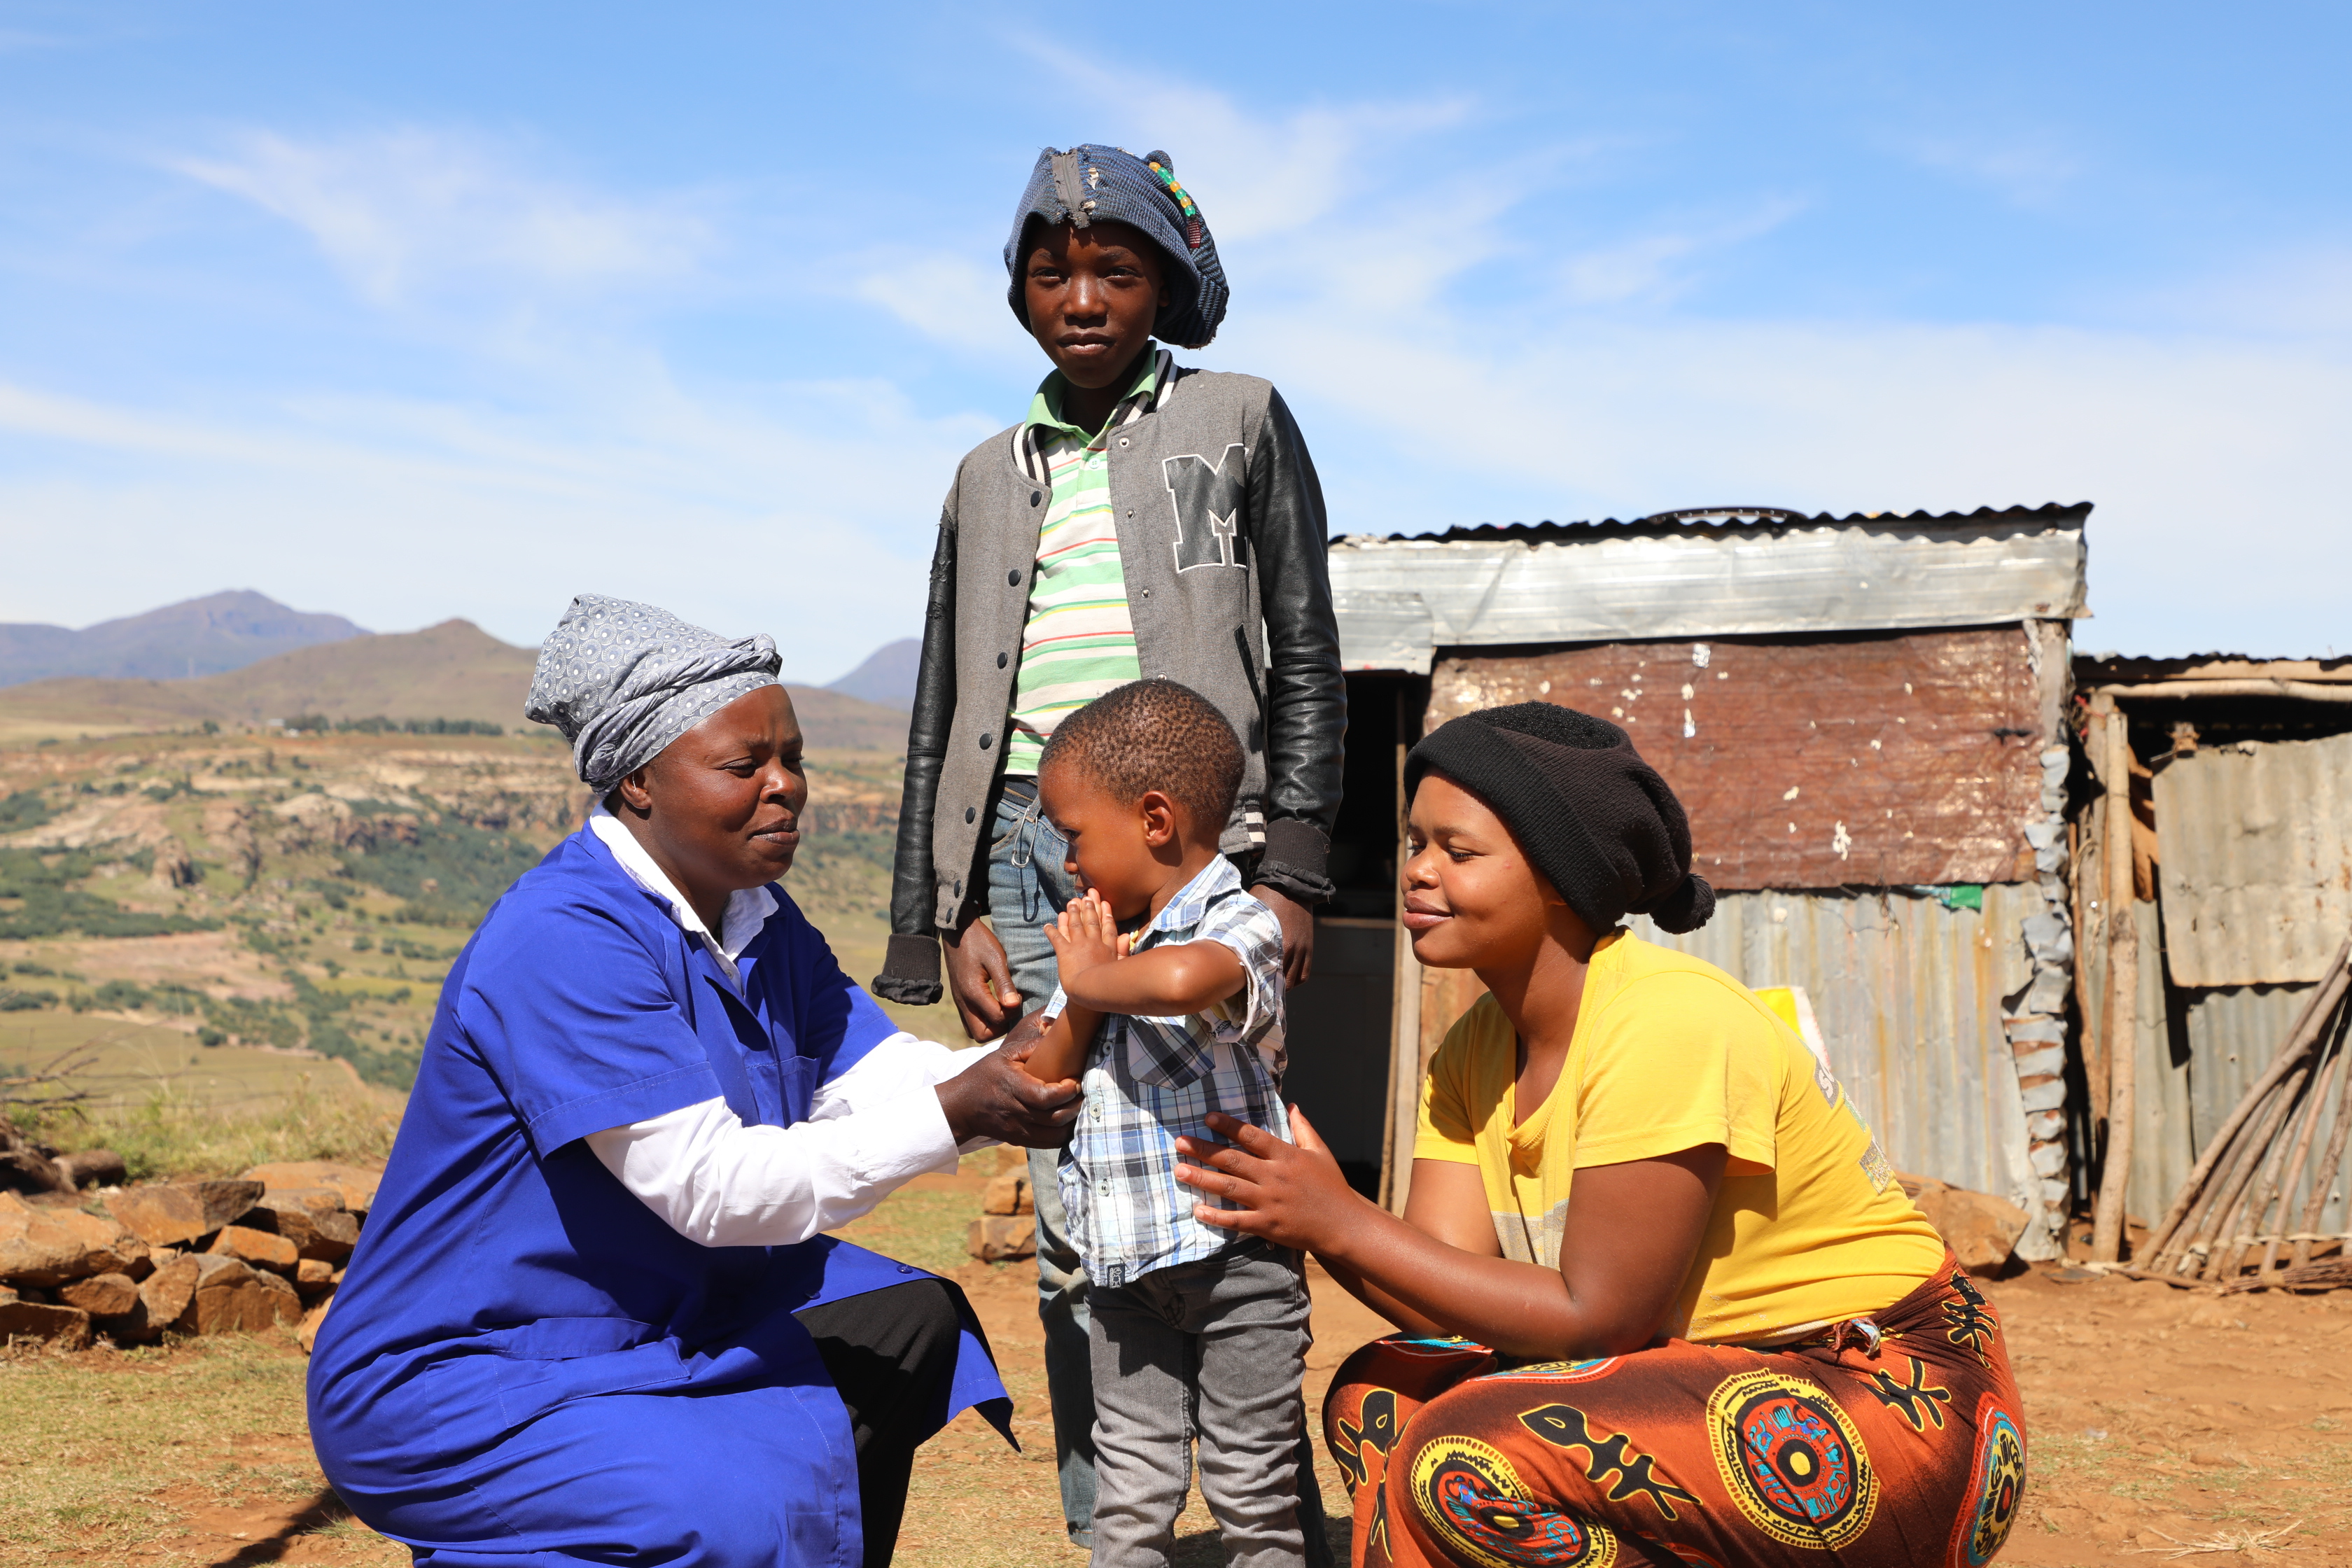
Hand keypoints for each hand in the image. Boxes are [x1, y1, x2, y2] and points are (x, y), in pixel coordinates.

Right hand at [934, 1032, 1080, 1146]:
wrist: (962, 1106)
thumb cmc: (985, 1075)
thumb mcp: (1004, 1054)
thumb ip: (1032, 1046)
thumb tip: (1058, 1037)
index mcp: (1013, 1088)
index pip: (1046, 1097)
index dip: (1067, 1091)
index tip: (1075, 1081)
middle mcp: (1016, 1112)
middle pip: (1055, 1117)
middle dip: (1076, 1106)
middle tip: (1083, 1093)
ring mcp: (1018, 1130)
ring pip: (1055, 1135)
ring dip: (1073, 1122)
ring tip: (1078, 1106)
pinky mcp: (1020, 1140)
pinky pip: (1049, 1144)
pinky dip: (1064, 1134)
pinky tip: (1069, 1120)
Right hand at [943, 918, 1022, 1041]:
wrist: (957, 930)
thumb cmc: (979, 941)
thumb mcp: (995, 958)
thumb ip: (1004, 983)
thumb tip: (1013, 1005)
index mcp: (973, 992)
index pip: (997, 1019)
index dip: (1012, 1012)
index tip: (1017, 996)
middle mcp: (963, 1002)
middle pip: (981, 1035)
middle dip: (999, 1027)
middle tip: (1010, 1009)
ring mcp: (960, 1002)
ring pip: (974, 1031)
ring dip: (991, 1025)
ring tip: (1003, 1007)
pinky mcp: (960, 999)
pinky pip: (970, 1020)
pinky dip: (983, 1019)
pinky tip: (994, 1003)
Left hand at [1042, 889, 1126, 990]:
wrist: (1091, 993)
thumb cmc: (1109, 985)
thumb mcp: (1120, 966)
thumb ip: (1123, 949)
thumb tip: (1126, 935)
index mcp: (1108, 948)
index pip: (1107, 927)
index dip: (1105, 914)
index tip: (1103, 903)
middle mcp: (1093, 943)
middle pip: (1091, 921)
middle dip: (1088, 908)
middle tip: (1086, 896)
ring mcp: (1079, 946)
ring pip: (1075, 925)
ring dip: (1072, 913)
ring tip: (1070, 903)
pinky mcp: (1065, 952)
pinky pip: (1057, 938)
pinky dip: (1051, 931)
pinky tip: (1047, 925)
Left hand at [1172, 1107, 1361, 1252]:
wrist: (1344, 1225)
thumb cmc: (1333, 1187)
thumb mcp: (1320, 1152)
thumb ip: (1303, 1129)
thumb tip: (1292, 1106)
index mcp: (1286, 1156)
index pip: (1252, 1135)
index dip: (1228, 1126)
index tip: (1207, 1118)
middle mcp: (1274, 1176)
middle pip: (1232, 1159)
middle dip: (1203, 1149)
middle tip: (1179, 1142)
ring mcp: (1269, 1201)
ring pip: (1229, 1187)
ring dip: (1202, 1178)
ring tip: (1179, 1170)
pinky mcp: (1267, 1225)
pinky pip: (1237, 1220)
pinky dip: (1217, 1216)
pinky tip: (1198, 1210)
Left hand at [1250, 885, 1313, 987]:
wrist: (1291, 883)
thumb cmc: (1264, 896)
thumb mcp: (1250, 916)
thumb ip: (1245, 935)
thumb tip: (1229, 948)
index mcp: (1272, 942)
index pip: (1262, 973)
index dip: (1253, 983)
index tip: (1244, 987)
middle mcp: (1289, 949)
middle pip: (1279, 982)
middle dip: (1268, 989)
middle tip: (1256, 991)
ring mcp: (1302, 949)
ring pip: (1293, 981)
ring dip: (1283, 986)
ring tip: (1271, 988)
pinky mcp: (1309, 947)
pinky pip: (1304, 973)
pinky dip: (1296, 980)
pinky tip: (1286, 980)